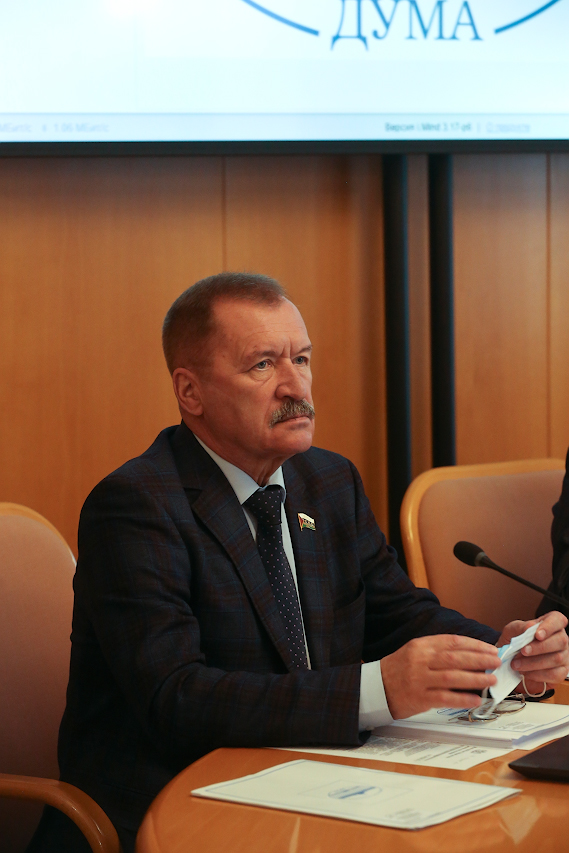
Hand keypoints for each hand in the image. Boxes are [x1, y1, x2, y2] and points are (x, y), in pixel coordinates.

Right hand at [381, 634, 500, 719]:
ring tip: (491, 680)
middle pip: (455, 658)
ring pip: (453, 677)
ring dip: (475, 678)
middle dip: (479, 660)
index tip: (489, 649)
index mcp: (421, 645)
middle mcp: (420, 660)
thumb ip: (438, 650)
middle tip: (496, 662)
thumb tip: (469, 654)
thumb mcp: (414, 651)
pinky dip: (462, 698)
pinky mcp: (419, 698)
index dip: (474, 645)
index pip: (452, 641)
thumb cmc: (399, 669)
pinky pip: (445, 698)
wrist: (376, 688)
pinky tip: (476, 699)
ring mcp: (419, 679)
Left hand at [497, 611, 568, 693]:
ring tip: (516, 664)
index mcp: (550, 624)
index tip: (537, 635)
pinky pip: (554, 674)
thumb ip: (520, 627)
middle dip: (539, 647)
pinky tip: (525, 672)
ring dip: (533, 662)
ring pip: (556, 659)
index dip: (549, 626)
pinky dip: (537, 674)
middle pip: (560, 641)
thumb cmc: (515, 643)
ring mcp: (564, 656)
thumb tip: (530, 626)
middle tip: (523, 651)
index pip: (558, 620)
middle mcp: (561, 639)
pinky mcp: (561, 672)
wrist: (511, 662)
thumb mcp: (512, 631)